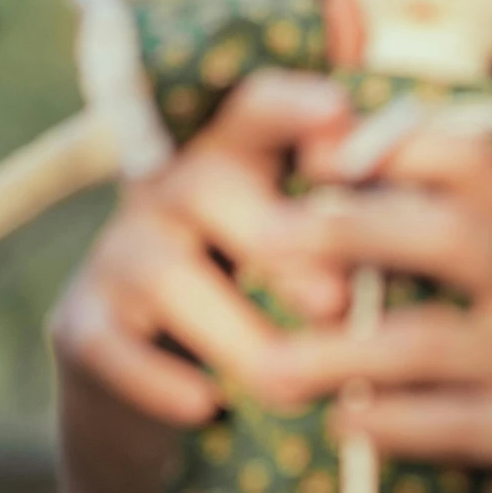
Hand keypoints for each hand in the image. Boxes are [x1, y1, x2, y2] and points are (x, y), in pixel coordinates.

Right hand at [50, 68, 355, 426]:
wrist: (170, 387)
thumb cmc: (268, 296)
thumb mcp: (314, 246)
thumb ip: (359, 200)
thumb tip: (408, 85)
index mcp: (239, 158)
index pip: (257, 109)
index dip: (293, 106)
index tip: (338, 116)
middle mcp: (171, 190)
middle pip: (211, 185)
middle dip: (277, 240)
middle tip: (339, 304)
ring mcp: (122, 255)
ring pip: (167, 275)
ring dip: (236, 333)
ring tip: (296, 388)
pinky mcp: (83, 323)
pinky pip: (109, 343)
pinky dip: (156, 378)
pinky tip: (206, 407)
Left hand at [265, 130, 491, 492]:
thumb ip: (449, 250)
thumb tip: (333, 187)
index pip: (476, 162)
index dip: (395, 149)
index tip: (312, 158)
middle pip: (453, 236)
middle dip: (351, 231)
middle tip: (262, 239)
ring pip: (437, 342)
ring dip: (342, 352)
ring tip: (269, 368)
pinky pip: (460, 424)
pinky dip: (392, 424)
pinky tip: (343, 426)